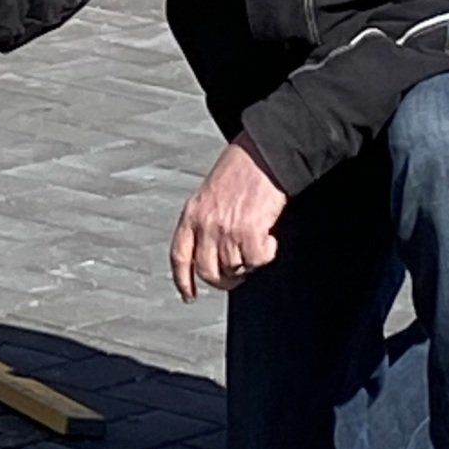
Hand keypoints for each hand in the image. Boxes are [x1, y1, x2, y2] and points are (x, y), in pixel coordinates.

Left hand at [170, 138, 284, 301]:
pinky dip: (266, 254)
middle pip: (207, 271)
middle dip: (224, 280)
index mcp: (191, 214)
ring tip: (257, 244)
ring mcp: (226, 229)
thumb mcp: (210, 194)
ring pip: (234, 268)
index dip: (182, 280)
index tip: (188, 296)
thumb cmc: (240, 169)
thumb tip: (214, 253)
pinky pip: (256, 260)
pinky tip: (269, 239)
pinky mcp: (249, 231)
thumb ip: (206, 221)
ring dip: (248, 263)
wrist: (262, 153)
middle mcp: (205, 224)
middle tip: (239, 275)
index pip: (179, 256)